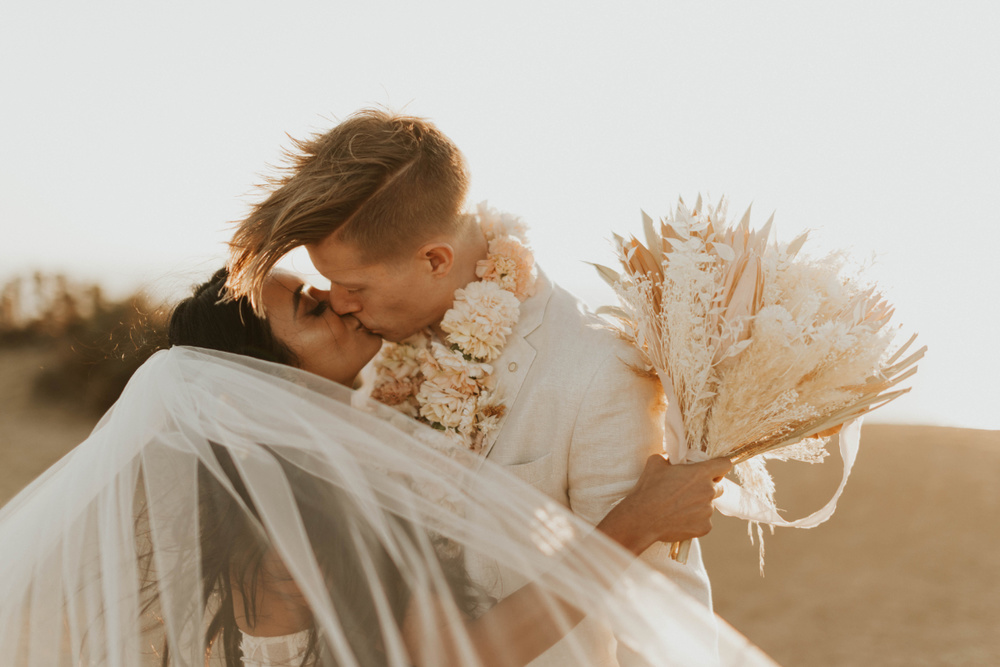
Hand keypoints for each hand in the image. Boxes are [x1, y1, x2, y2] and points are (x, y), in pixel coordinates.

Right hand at [597, 454, 732, 555]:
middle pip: (718, 487)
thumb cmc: (649, 489)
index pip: (725, 464)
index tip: (715, 468)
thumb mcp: (656, 463)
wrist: (642, 518)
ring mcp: (708, 511)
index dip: (720, 465)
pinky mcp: (704, 527)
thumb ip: (670, 457)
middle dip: (707, 487)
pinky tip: (680, 519)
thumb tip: (672, 458)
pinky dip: (695, 520)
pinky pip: (704, 522)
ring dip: (699, 505)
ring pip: (709, 505)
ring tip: (680, 507)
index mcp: (701, 473)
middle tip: (690, 490)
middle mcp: (709, 491)